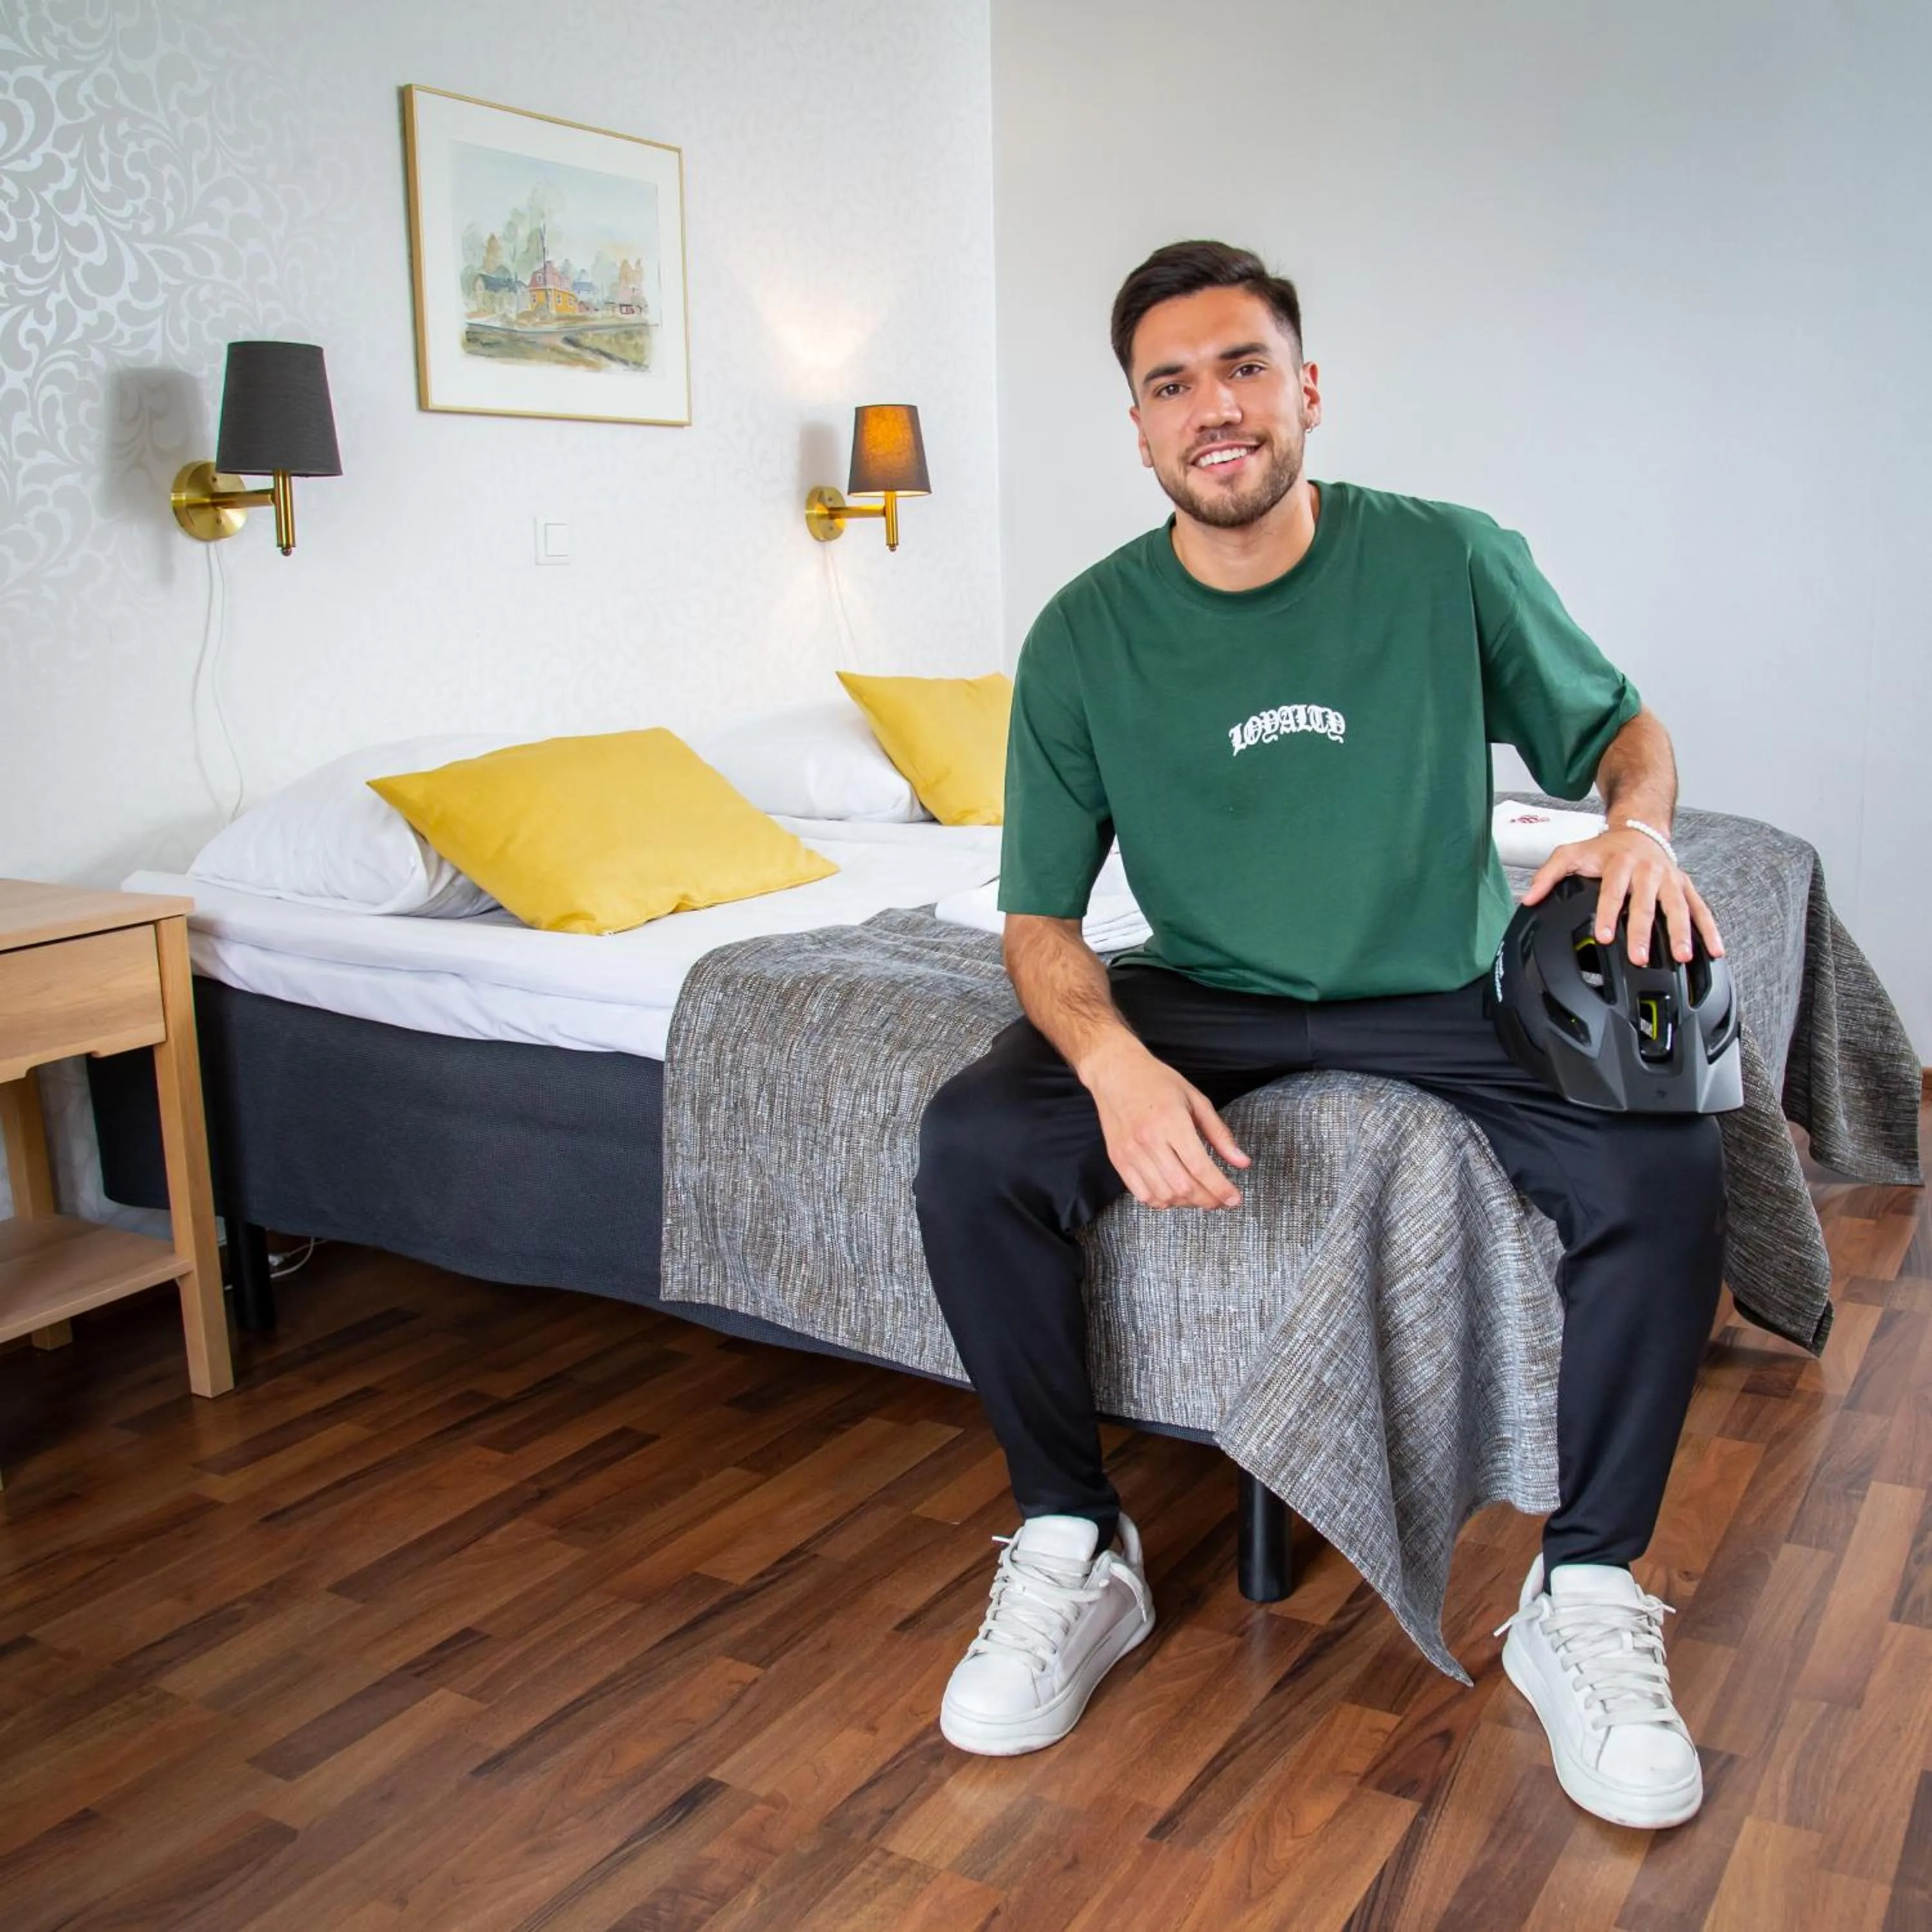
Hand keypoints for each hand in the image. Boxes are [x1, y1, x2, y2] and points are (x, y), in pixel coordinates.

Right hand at [1080, 1040, 1250, 1208]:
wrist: (1115, 1072)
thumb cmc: (1157, 1082)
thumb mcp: (1195, 1100)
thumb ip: (1220, 1134)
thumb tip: (1242, 1163)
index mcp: (1171, 1121)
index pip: (1200, 1167)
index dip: (1220, 1189)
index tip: (1234, 1199)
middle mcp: (1149, 1140)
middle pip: (1183, 1186)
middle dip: (1208, 1200)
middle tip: (1220, 1200)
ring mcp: (1130, 1152)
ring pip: (1163, 1195)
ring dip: (1186, 1203)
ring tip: (1199, 1196)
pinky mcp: (1118, 1159)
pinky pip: (1142, 1194)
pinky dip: (1162, 1201)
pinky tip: (1174, 1194)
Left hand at [1522, 828, 1724, 966]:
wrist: (1640, 827)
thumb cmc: (1604, 847)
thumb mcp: (1571, 853)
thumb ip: (1548, 875)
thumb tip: (1528, 898)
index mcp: (1620, 863)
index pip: (1612, 891)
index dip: (1609, 913)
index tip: (1606, 936)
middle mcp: (1648, 870)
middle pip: (1646, 903)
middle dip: (1644, 931)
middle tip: (1640, 956)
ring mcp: (1670, 879)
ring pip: (1679, 907)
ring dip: (1682, 933)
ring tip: (1682, 957)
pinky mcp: (1686, 886)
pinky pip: (1702, 908)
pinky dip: (1710, 929)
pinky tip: (1714, 950)